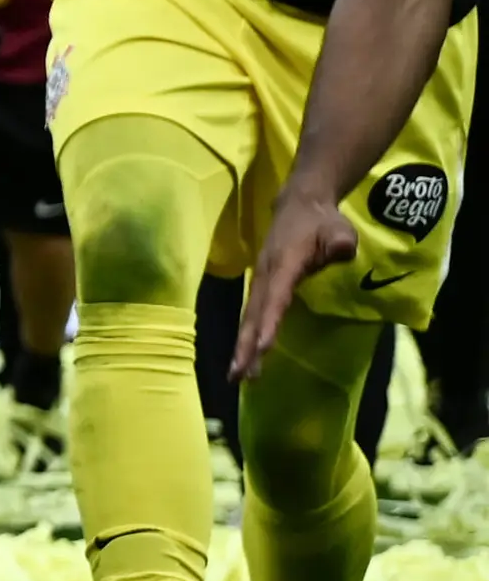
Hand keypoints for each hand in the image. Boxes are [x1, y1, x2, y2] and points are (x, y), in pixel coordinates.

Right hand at [237, 190, 363, 378]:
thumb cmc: (321, 221)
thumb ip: (340, 243)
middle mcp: (265, 275)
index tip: (261, 349)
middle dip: (246, 346)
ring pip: (250, 317)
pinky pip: (254, 314)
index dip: (268, 323)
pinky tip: (247, 356)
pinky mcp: (262, 285)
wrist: (299, 204)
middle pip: (254, 314)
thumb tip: (341, 252)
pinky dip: (248, 336)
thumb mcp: (339, 228)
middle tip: (240, 375)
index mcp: (283, 263)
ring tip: (239, 375)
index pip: (275, 298)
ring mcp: (260, 280)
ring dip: (244, 346)